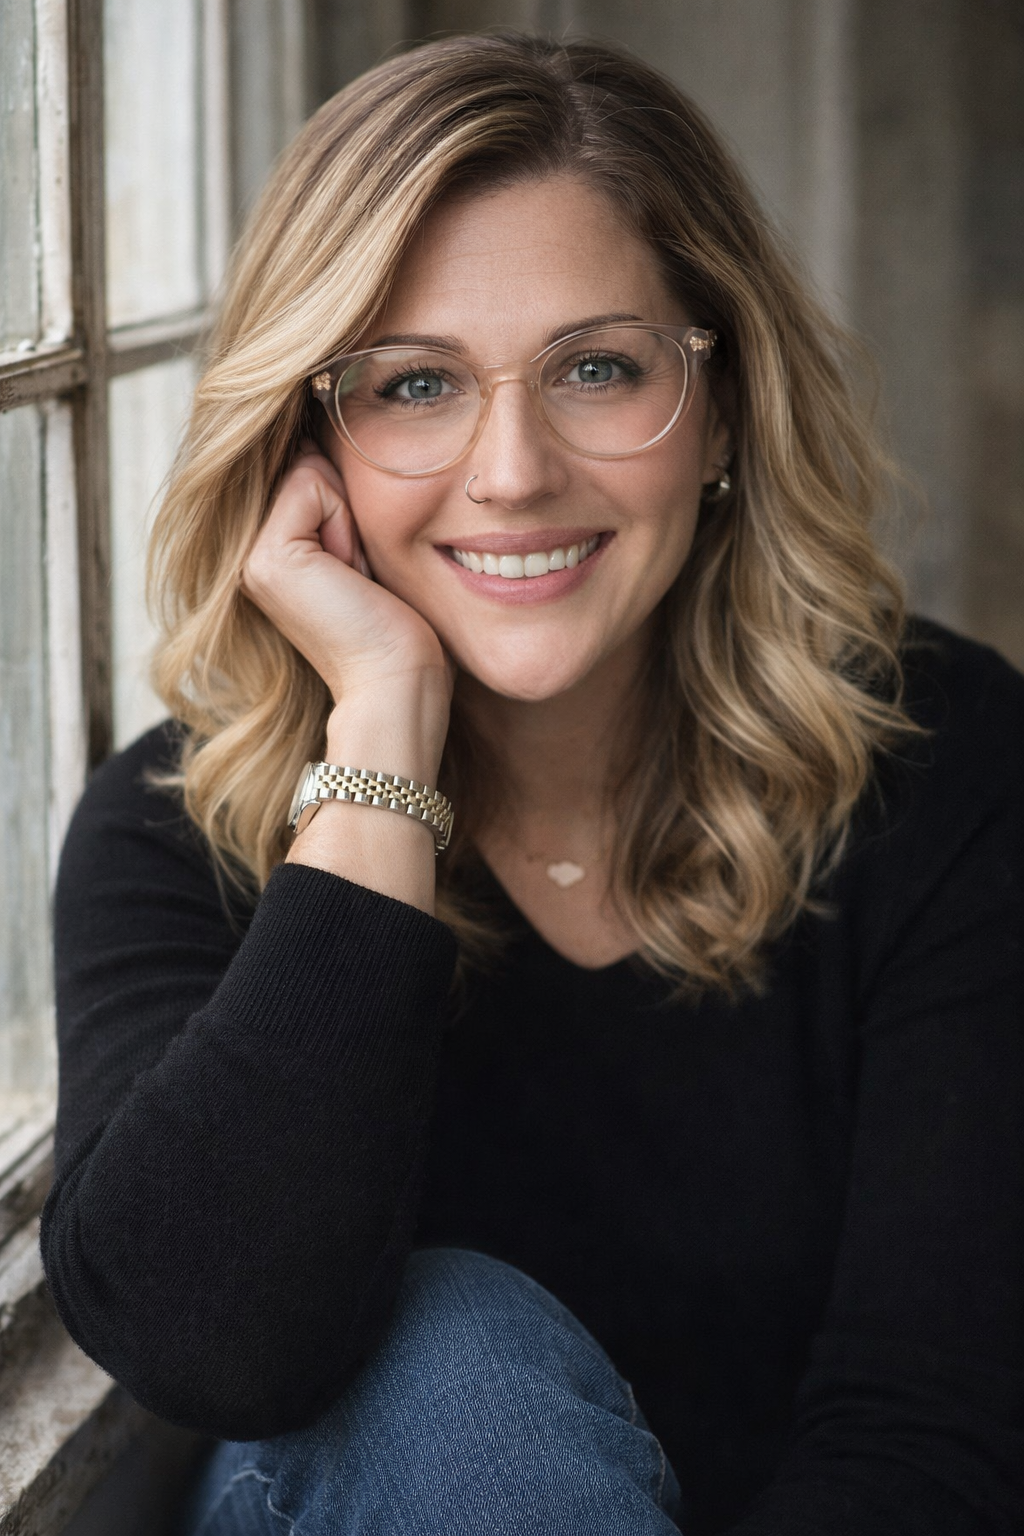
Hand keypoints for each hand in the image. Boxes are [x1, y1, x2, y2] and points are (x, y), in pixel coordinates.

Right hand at [241, 448, 449, 706]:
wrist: (397, 684)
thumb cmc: (398, 630)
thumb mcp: (363, 551)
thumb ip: (335, 502)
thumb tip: (321, 435)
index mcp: (269, 552)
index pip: (307, 470)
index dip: (349, 502)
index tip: (360, 566)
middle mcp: (247, 553)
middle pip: (305, 464)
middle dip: (349, 506)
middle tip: (359, 573)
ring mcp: (247, 555)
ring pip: (309, 469)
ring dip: (350, 516)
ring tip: (356, 575)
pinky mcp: (264, 557)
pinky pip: (312, 483)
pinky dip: (345, 521)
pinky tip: (350, 573)